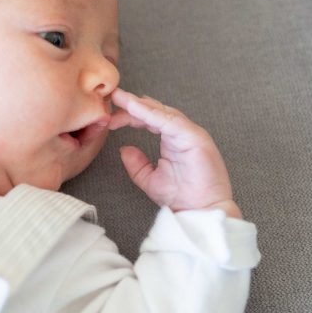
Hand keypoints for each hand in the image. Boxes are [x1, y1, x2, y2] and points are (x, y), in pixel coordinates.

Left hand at [108, 89, 241, 218]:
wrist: (200, 214)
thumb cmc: (182, 198)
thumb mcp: (150, 179)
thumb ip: (137, 164)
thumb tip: (123, 149)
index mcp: (173, 140)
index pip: (150, 119)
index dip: (130, 115)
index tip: (111, 117)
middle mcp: (182, 133)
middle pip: (155, 111)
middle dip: (132, 104)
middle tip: (113, 98)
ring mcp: (190, 134)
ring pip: (163, 112)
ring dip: (140, 105)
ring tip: (121, 98)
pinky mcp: (195, 138)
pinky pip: (171, 122)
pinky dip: (152, 114)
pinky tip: (135, 108)